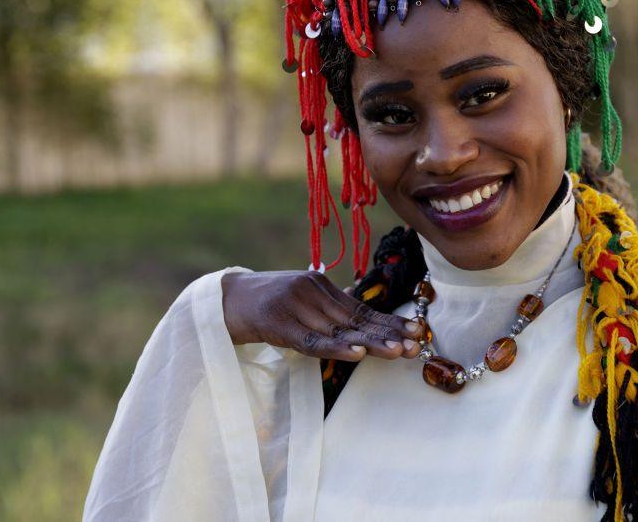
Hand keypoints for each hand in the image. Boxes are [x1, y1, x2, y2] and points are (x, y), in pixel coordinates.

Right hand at [222, 270, 422, 361]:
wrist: (221, 299)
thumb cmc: (263, 301)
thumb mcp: (298, 295)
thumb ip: (326, 302)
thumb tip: (356, 303)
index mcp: (320, 284)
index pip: (360, 307)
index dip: (389, 321)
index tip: (416, 331)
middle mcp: (312, 291)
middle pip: (355, 318)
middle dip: (388, 333)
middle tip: (415, 344)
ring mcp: (296, 306)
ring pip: (339, 330)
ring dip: (370, 343)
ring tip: (397, 352)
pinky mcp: (279, 324)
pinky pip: (312, 341)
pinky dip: (336, 347)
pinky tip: (357, 353)